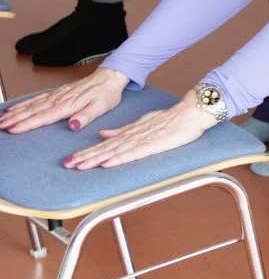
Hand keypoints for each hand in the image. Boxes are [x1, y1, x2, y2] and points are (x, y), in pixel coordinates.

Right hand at [0, 68, 128, 133]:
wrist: (109, 77)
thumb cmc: (106, 93)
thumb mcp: (101, 107)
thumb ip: (86, 116)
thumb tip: (73, 126)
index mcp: (69, 105)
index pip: (45, 116)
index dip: (28, 124)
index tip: (14, 129)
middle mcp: (60, 99)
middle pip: (34, 110)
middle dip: (15, 119)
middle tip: (0, 126)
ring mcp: (57, 95)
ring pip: (32, 104)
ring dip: (16, 112)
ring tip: (2, 119)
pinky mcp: (57, 92)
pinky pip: (37, 98)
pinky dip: (24, 103)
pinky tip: (14, 108)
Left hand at [64, 89, 219, 168]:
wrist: (190, 113)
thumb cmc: (172, 119)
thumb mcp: (142, 123)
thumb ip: (122, 130)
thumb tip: (102, 134)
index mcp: (130, 131)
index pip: (105, 144)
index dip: (88, 151)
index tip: (72, 159)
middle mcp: (132, 135)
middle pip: (105, 148)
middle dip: (86, 157)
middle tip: (68, 164)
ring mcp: (142, 140)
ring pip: (115, 150)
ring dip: (97, 158)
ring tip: (80, 165)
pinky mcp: (153, 144)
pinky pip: (133, 153)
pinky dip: (119, 158)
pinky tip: (107, 163)